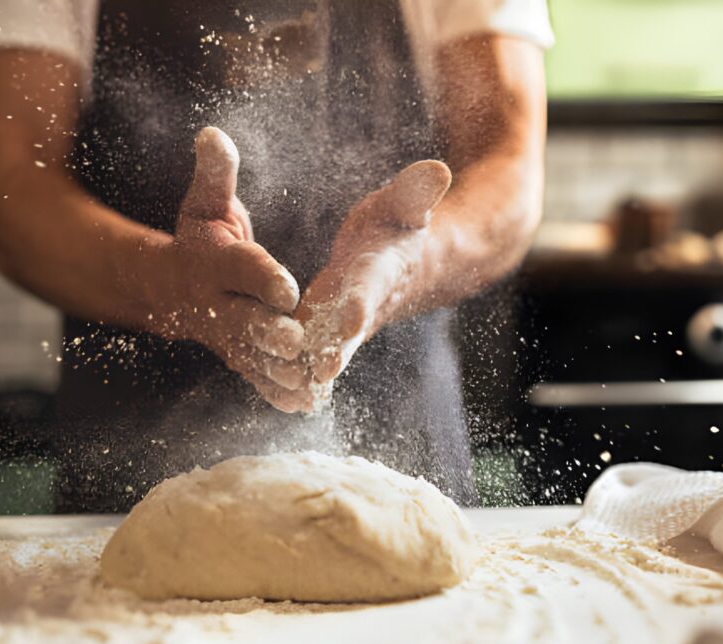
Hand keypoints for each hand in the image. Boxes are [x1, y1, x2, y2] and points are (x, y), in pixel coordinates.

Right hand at [148, 127, 313, 411]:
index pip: (241, 269)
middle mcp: (218, 304)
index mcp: (215, 263)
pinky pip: (255, 377)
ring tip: (308, 380)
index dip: (262, 277)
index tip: (287, 286)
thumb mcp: (205, 204)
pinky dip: (275, 391)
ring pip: (253, 357)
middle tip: (298, 341)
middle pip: (245, 320)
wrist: (169, 289)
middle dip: (269, 332)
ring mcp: (226, 336)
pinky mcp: (236, 358)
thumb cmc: (199, 239)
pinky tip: (303, 403)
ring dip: (278, 370)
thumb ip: (215, 175)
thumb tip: (212, 133)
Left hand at [297, 160, 452, 393]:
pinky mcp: (329, 332)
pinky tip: (283, 396)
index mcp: (381, 269)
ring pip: (330, 349)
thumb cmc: (399, 225)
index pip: (372, 285)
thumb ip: (415, 191)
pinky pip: (316, 354)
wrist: (410, 263)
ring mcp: (347, 323)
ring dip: (313, 369)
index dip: (362, 301)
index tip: (352, 317)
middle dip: (338, 350)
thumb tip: (439, 169)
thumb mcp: (405, 204)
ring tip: (294, 391)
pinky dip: (303, 374)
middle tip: (321, 372)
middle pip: (350, 330)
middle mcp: (365, 303)